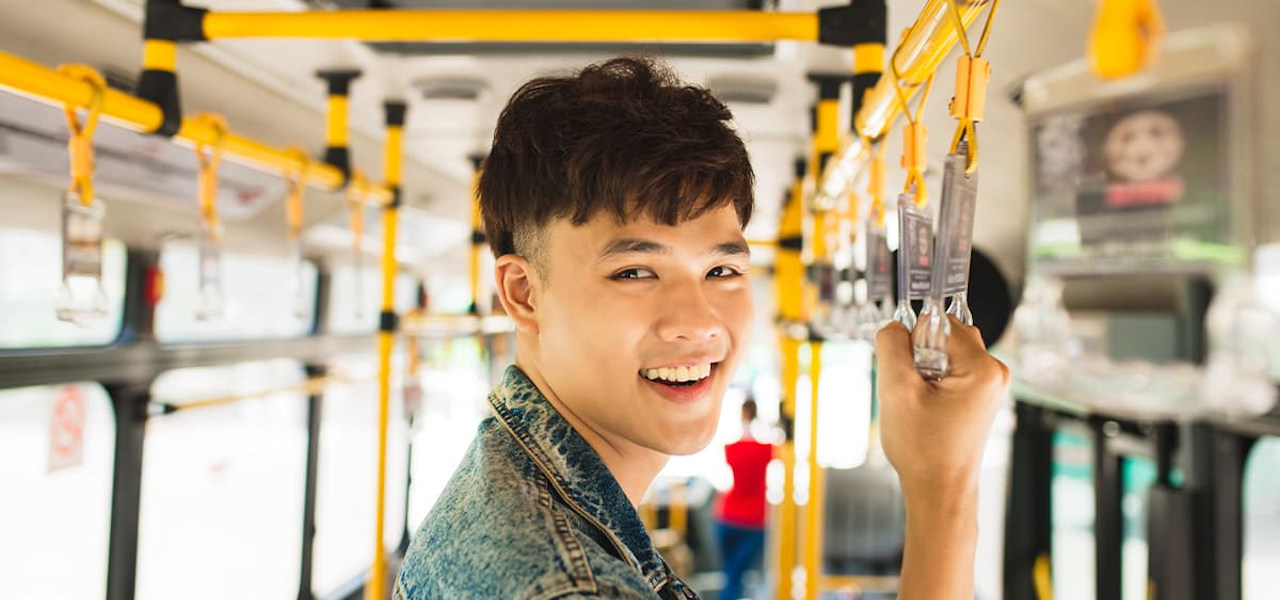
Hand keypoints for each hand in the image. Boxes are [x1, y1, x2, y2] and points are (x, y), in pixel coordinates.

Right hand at [875, 316, 1009, 599]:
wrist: (939, 491)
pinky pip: (950, 368)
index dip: (913, 344)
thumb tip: (894, 325)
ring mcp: (989, 384)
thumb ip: (892, 346)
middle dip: (919, 355)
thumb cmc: (923, 450)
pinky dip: (931, 381)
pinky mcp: (979, 394)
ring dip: (923, 368)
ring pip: (945, 351)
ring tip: (919, 402)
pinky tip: (926, 408)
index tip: (909, 375)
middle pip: (945, 334)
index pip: (939, 323)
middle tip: (913, 392)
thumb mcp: (896, 391)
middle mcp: (993, 372)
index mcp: (983, 368)